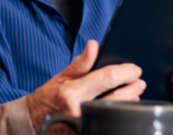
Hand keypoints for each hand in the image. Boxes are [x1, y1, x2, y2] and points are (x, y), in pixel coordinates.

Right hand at [25, 40, 145, 130]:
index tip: (135, 69)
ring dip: (129, 102)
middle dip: (134, 88)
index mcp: (71, 92)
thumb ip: (80, 63)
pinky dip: (118, 114)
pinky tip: (121, 108)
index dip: (126, 72)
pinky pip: (110, 122)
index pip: (107, 78)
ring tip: (132, 93)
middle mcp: (79, 110)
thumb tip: (94, 45)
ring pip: (117, 112)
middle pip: (118, 97)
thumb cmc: (47, 99)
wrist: (33, 122)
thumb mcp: (60, 77)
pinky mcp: (87, 132)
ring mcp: (85, 125)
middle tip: (140, 82)